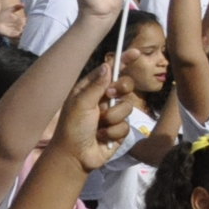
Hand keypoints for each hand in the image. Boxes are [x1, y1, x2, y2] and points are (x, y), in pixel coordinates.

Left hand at [49, 59, 134, 173]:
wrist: (75, 156)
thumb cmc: (72, 127)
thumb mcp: (81, 103)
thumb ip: (96, 85)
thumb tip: (107, 65)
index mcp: (90, 89)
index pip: (109, 71)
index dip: (122, 61)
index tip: (136, 52)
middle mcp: (102, 99)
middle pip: (125, 86)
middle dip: (120, 91)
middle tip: (109, 96)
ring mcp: (112, 115)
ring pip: (127, 107)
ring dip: (112, 118)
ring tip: (98, 126)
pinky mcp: (119, 130)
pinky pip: (126, 125)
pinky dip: (114, 132)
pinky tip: (102, 137)